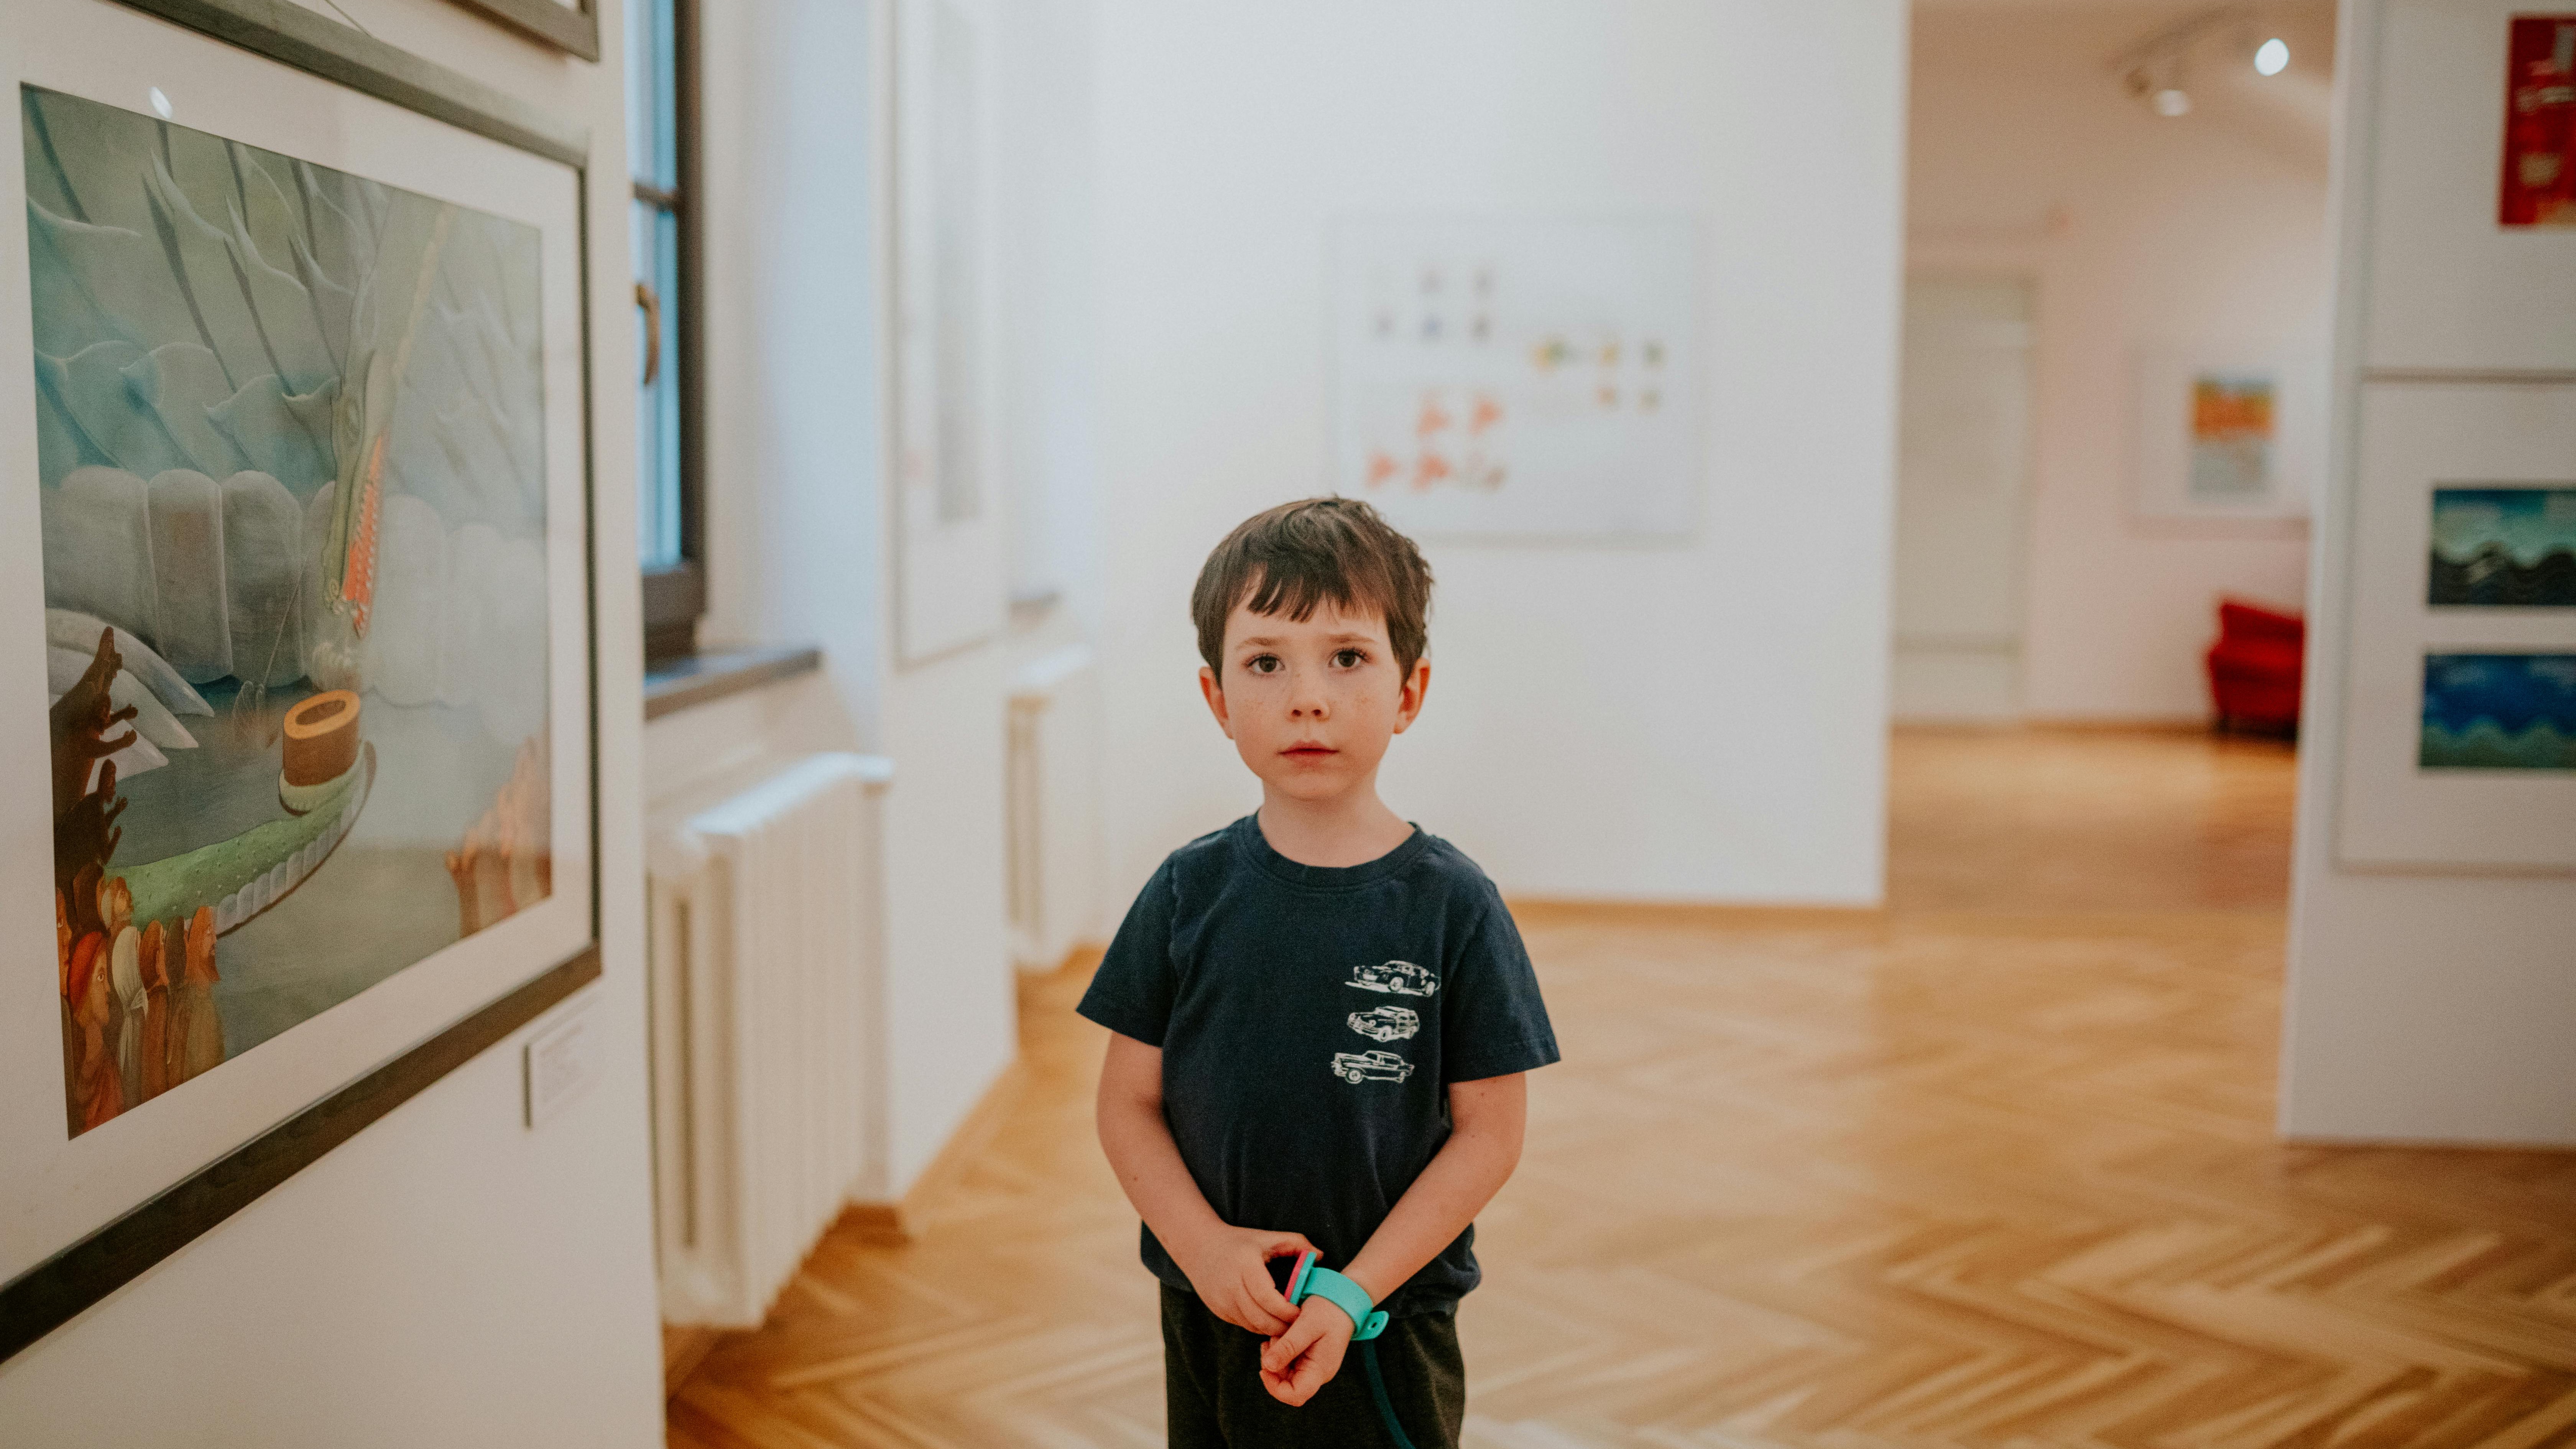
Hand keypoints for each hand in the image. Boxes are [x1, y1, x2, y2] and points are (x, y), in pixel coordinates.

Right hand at [1171, 1225, 1313, 1335]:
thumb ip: (1296, 1243)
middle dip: (1283, 1326)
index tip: (1302, 1312)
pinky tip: (1270, 1320)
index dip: (1287, 1311)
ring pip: (1252, 1325)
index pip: (1269, 1299)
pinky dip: (1258, 1326)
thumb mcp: (1267, 1238)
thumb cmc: (1239, 1242)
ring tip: (1288, 1325)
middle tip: (1300, 1325)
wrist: (1199, 1247)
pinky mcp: (1219, 1310)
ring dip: (1271, 1329)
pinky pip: (1243, 1325)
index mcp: (1246, 1267)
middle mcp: (1231, 1287)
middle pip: (1261, 1318)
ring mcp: (1222, 1301)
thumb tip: (1320, 1255)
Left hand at [1258, 1296, 1353, 1405]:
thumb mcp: (1306, 1325)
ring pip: (1285, 1374)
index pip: (1295, 1395)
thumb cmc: (1328, 1310)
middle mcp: (1317, 1373)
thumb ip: (1288, 1346)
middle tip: (1272, 1342)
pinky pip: (1288, 1364)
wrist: (1341, 1300)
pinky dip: (1279, 1352)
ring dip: (1275, 1358)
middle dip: (1273, 1367)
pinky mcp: (1307, 1358)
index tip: (1264, 1367)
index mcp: (1320, 1370)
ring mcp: (1312, 1366)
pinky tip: (1279, 1336)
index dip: (1274, 1387)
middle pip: (1287, 1386)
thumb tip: (1267, 1366)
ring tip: (1278, 1335)